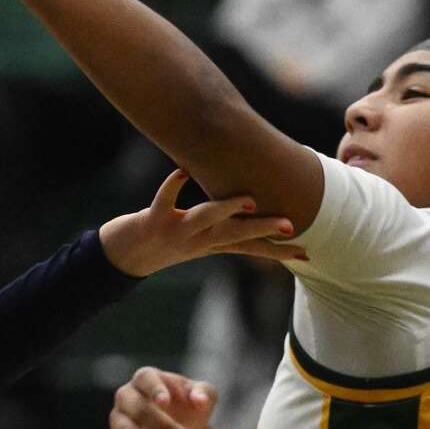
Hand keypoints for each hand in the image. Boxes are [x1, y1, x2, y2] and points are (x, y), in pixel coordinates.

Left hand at [97, 168, 303, 279]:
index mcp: (211, 245)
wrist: (122, 257)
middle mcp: (197, 241)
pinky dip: (173, 185)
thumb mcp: (199, 237)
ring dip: (224, 210)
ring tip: (247, 201)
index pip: (250, 249)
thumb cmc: (166, 239)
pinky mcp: (153, 220)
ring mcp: (175, 231)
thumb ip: (225, 226)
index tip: (307, 254)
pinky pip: (164, 200)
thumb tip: (252, 210)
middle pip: (235, 235)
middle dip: (263, 230)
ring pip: (204, 219)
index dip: (277, 253)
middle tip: (291, 227)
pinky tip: (183, 172)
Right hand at [109, 365, 217, 428]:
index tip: (165, 402)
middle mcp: (126, 395)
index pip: (145, 379)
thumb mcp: (203, 396)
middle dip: (163, 427)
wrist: (179, 427)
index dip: (154, 389)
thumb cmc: (188, 405)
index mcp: (146, 377)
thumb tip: (200, 401)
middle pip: (137, 408)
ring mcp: (118, 419)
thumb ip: (204, 394)